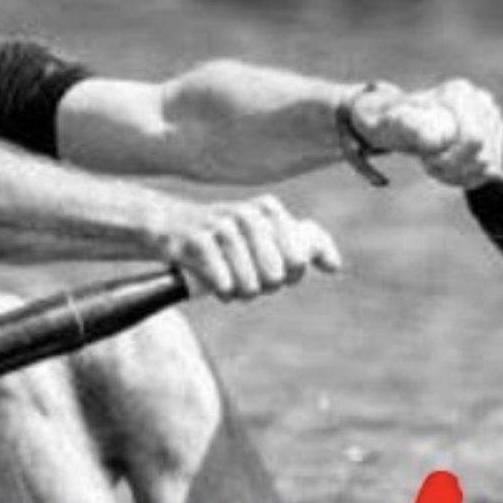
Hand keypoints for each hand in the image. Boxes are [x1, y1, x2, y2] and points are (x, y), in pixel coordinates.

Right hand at [154, 194, 343, 299]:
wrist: (165, 224)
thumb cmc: (221, 236)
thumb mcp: (260, 230)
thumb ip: (301, 243)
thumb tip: (336, 266)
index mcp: (268, 210)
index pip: (299, 260)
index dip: (291, 275)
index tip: (278, 273)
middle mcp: (247, 215)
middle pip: (276, 277)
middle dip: (264, 286)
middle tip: (249, 279)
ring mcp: (221, 227)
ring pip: (250, 285)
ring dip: (242, 293)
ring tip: (233, 285)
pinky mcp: (197, 243)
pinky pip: (224, 284)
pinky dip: (223, 293)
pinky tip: (219, 288)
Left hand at [361, 77, 502, 188]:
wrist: (397, 123)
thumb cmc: (391, 123)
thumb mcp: (392, 125)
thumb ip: (411, 128)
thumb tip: (436, 141)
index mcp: (460, 93)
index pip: (475, 140)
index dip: (451, 160)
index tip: (426, 160)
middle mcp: (481, 101)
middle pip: (484, 156)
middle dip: (455, 169)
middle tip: (429, 163)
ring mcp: (491, 118)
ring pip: (488, 167)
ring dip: (458, 175)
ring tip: (436, 163)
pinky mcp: (494, 136)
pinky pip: (490, 170)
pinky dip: (466, 177)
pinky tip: (448, 169)